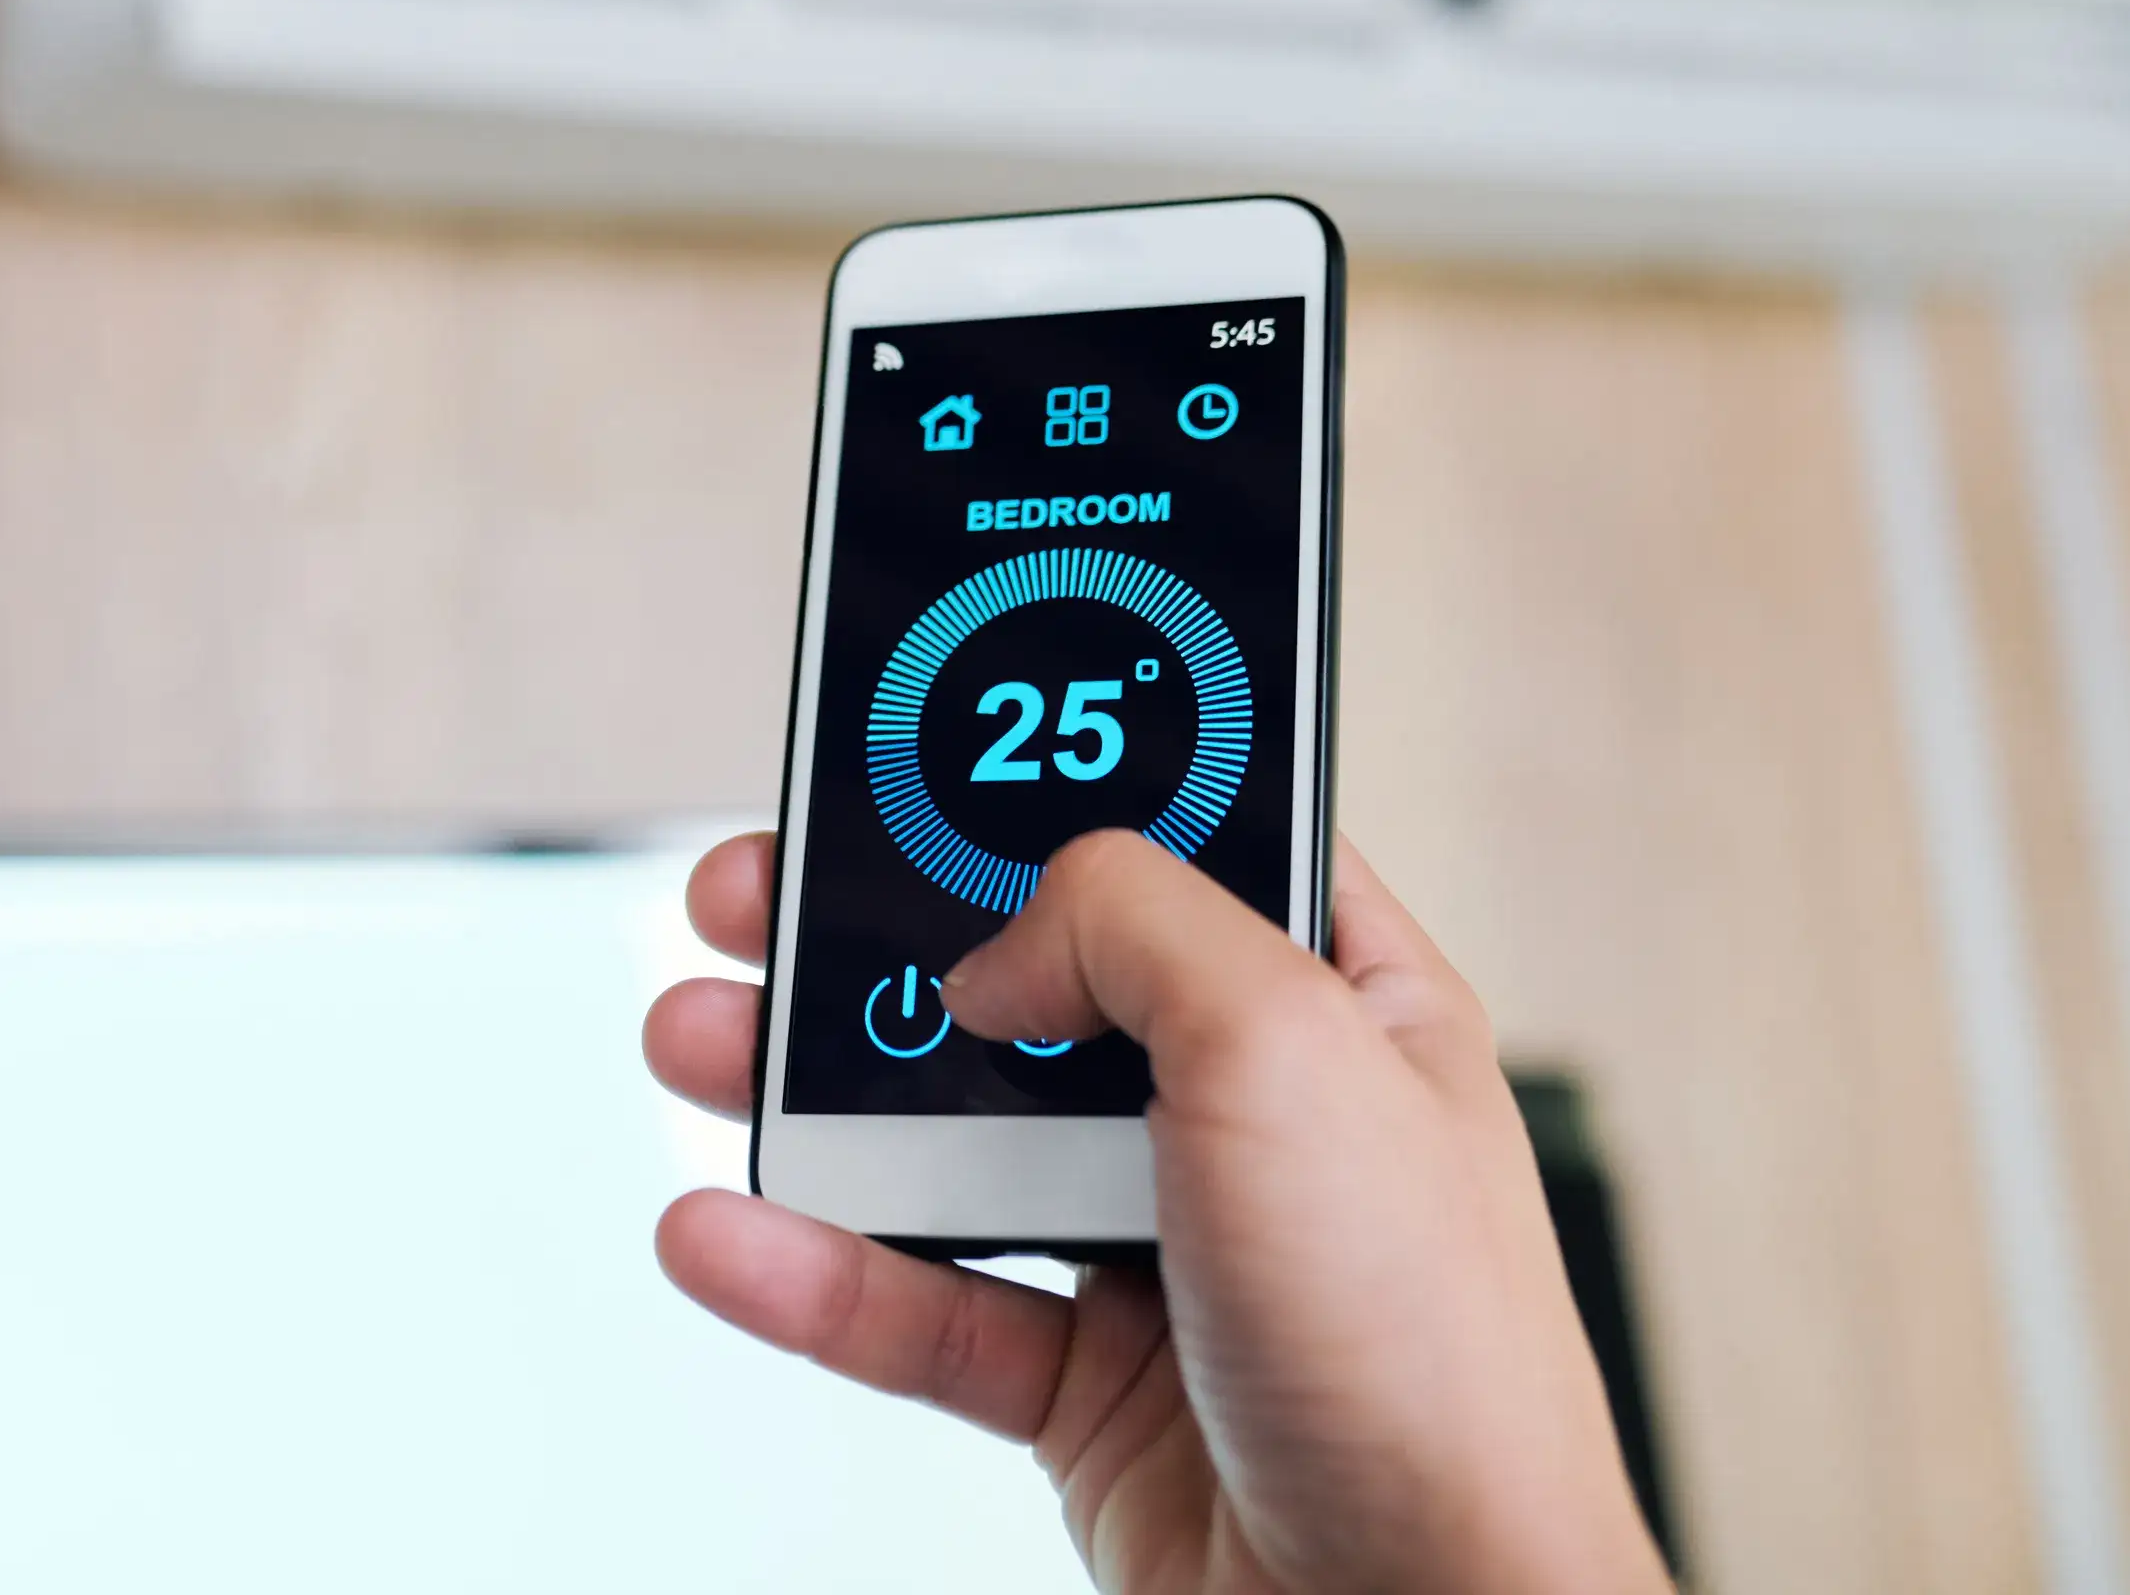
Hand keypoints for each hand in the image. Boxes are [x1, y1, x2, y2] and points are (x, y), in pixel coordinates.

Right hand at [641, 831, 1670, 1594]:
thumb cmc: (1436, 1362)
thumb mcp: (1293, 1046)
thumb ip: (1127, 923)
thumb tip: (992, 952)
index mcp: (1340, 1001)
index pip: (1183, 837)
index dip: (1057, 778)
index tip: (924, 739)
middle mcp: (1251, 1116)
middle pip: (1027, 981)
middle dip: (876, 935)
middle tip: (756, 892)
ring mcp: (1166, 1255)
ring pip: (948, 1141)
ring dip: (808, 1092)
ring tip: (693, 1034)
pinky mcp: (1091, 1391)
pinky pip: (921, 1307)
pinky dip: (812, 1271)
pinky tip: (726, 1233)